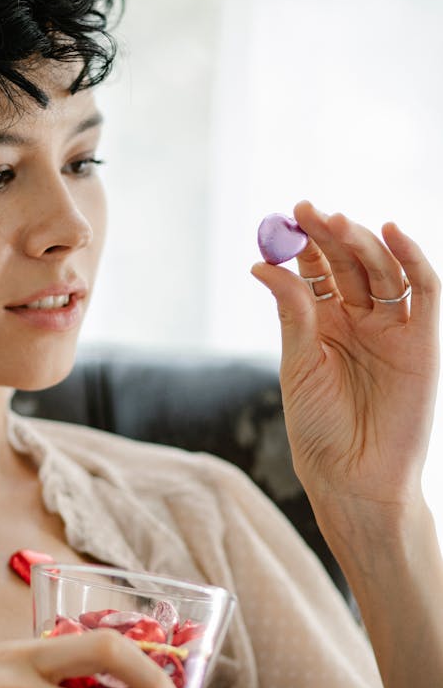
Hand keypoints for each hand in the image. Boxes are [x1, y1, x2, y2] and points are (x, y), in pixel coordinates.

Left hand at [252, 201, 439, 511]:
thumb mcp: (298, 364)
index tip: (285, 216)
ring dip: (362, 241)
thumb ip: (292, 312)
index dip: (303, 242)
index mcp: (321, 323)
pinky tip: (391, 232)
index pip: (315, 270)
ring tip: (337, 222)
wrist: (353, 476)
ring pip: (382, 269)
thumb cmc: (317, 428)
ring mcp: (391, 327)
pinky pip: (424, 291)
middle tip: (310, 210)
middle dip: (329, 234)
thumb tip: (262, 264)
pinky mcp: (423, 340)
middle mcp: (357, 319)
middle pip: (348, 262)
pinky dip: (412, 258)